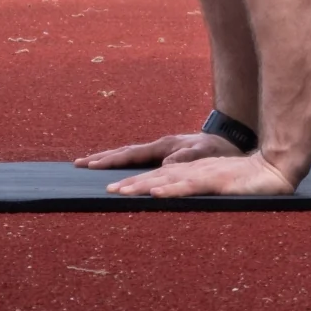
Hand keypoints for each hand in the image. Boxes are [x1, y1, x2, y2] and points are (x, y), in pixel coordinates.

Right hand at [73, 131, 240, 169]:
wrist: (232, 142)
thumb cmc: (220, 148)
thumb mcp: (206, 152)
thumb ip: (188, 156)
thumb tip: (167, 163)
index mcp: (165, 146)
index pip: (132, 154)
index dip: (111, 160)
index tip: (90, 164)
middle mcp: (160, 146)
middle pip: (125, 152)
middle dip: (102, 157)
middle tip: (78, 163)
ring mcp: (163, 150)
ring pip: (131, 155)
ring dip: (111, 159)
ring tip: (90, 164)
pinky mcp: (167, 155)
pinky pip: (140, 160)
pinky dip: (124, 162)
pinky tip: (118, 169)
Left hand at [105, 152, 296, 198]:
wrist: (278, 169)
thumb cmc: (249, 181)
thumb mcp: (218, 188)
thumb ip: (199, 191)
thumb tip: (177, 199)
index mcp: (193, 171)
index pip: (158, 174)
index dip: (134, 179)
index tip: (112, 187)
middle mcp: (195, 169)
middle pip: (156, 174)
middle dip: (129, 181)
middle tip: (105, 189)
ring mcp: (205, 174)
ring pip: (168, 178)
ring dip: (143, 185)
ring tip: (120, 191)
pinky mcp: (218, 181)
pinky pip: (191, 185)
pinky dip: (172, 188)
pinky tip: (156, 192)